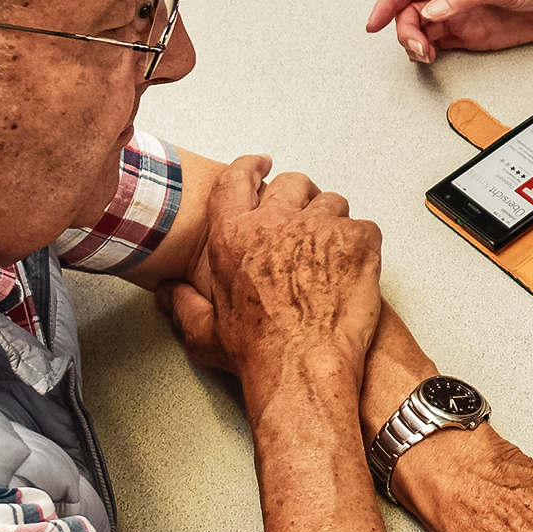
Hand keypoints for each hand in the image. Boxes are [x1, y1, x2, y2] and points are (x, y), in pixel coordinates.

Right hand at [167, 156, 382, 391]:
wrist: (302, 367)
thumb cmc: (258, 353)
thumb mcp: (203, 332)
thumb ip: (184, 304)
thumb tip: (169, 292)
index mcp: (234, 235)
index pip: (239, 179)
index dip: (252, 167)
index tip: (262, 164)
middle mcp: (274, 223)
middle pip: (292, 184)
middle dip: (299, 198)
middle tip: (305, 222)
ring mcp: (318, 227)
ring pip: (332, 203)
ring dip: (332, 222)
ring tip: (332, 252)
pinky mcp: (356, 240)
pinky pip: (364, 226)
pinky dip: (362, 244)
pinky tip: (355, 267)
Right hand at [365, 0, 532, 62]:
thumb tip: (432, 10)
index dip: (387, 3)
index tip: (374, 23)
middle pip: (410, 12)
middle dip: (405, 31)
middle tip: (417, 48)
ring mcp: (460, 15)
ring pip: (421, 29)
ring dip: (415, 44)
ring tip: (424, 55)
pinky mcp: (471, 33)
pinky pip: (439, 42)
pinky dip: (428, 52)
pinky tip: (429, 57)